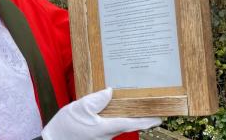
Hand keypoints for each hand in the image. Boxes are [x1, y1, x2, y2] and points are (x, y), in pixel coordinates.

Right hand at [41, 88, 161, 139]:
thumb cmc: (66, 126)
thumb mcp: (79, 108)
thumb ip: (96, 100)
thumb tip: (110, 91)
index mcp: (106, 127)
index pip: (132, 123)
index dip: (147, 120)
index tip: (160, 117)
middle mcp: (107, 135)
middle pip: (128, 124)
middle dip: (139, 116)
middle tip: (148, 106)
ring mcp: (102, 138)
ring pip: (119, 125)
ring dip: (126, 116)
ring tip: (131, 104)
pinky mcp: (97, 137)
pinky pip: (110, 126)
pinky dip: (115, 118)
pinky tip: (112, 110)